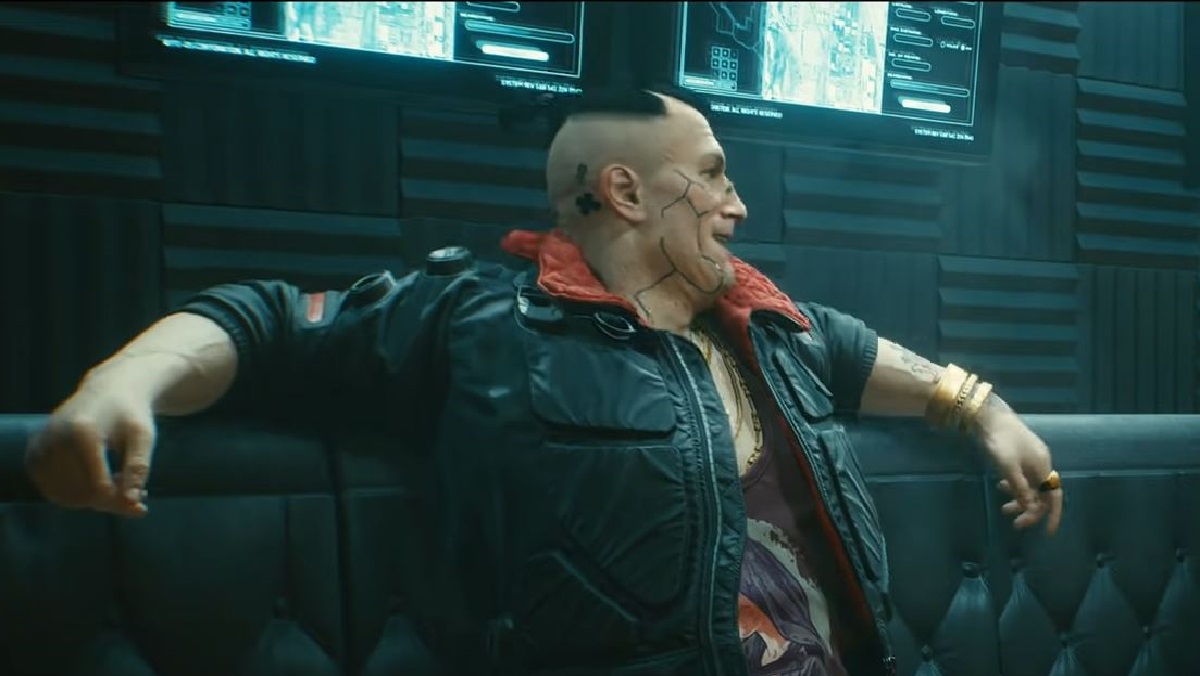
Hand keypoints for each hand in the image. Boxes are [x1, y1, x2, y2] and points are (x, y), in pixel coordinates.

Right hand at [26, 377, 155, 517]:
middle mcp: (54, 440)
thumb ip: (139, 468)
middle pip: (81, 494)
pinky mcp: (33, 457)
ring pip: (66, 498)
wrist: (108, 390)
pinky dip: (77, 496)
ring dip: (95, 501)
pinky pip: (54, 492)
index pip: (98, 487)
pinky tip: (100, 482)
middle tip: (137, 493)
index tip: (143, 500)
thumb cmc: (131, 415)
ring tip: (119, 482)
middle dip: (111, 501)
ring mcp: (39, 449)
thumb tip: (132, 501)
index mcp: (83, 432)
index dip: (122, 500)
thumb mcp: (143, 436)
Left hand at [979, 417, 1063, 535]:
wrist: (990, 416)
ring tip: (1003, 509)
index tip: (1048, 533)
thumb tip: (1030, 508)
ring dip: (1020, 499)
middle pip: (1042, 494)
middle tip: (1014, 523)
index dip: (1052, 515)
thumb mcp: (1008, 467)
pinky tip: (1002, 487)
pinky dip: (1015, 486)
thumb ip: (1020, 488)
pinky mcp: (1020, 454)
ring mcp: (1031, 458)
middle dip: (1030, 510)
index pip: (1054, 497)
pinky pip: (1022, 477)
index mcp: (1042, 466)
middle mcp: (1041, 463)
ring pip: (1030, 486)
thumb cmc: (999, 441)